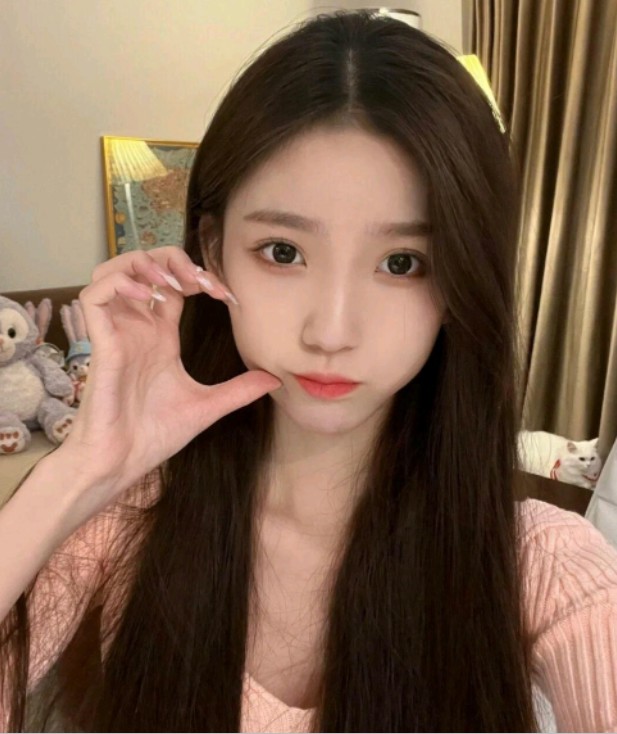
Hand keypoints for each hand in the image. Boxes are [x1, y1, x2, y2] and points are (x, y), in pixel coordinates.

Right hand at [55, 246, 280, 516]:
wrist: (123, 463)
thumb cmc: (154, 435)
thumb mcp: (207, 406)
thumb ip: (239, 390)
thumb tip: (274, 379)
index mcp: (160, 336)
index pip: (174, 285)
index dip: (198, 277)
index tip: (226, 295)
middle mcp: (138, 327)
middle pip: (145, 267)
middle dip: (173, 260)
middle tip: (202, 281)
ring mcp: (118, 332)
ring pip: (114, 270)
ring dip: (145, 264)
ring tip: (174, 282)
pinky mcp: (100, 342)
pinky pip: (95, 294)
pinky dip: (122, 283)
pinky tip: (152, 297)